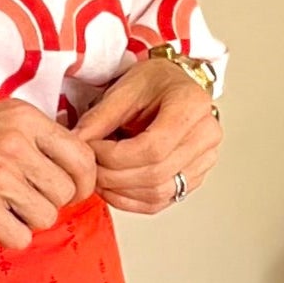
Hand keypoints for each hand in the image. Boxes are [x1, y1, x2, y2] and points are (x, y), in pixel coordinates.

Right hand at [0, 98, 98, 250]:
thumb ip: (26, 135)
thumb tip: (63, 163)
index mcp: (21, 118)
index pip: (81, 155)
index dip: (84, 180)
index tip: (72, 190)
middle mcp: (15, 145)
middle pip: (66, 191)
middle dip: (51, 203)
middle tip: (26, 203)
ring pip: (46, 217)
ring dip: (28, 221)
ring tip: (1, 210)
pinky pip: (20, 238)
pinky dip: (8, 238)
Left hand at [69, 59, 221, 214]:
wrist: (174, 85)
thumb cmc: (155, 81)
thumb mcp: (125, 88)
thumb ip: (100, 116)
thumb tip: (77, 142)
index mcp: (192, 106)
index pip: (153, 147)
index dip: (115, 156)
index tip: (92, 149)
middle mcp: (206, 135)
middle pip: (156, 174)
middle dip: (113, 176)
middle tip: (89, 166)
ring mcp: (204, 160)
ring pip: (159, 193)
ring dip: (120, 191)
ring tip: (98, 176)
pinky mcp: (194, 177)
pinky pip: (162, 201)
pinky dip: (131, 200)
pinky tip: (113, 188)